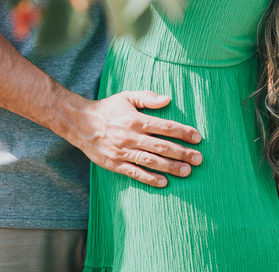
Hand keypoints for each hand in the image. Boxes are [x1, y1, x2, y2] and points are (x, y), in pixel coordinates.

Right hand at [67, 90, 202, 186]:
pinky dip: (150, 178)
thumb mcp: (127, 97)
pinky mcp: (115, 164)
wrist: (80, 124)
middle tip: (199, 158)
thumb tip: (168, 99)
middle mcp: (130, 137)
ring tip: (187, 171)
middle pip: (161, 146)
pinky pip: (134, 173)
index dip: (183, 132)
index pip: (165, 126)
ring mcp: (122, 152)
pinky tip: (164, 182)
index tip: (197, 137)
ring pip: (150, 161)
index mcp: (135, 120)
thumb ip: (147, 97)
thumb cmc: (108, 109)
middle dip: (182, 153)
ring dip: (170, 167)